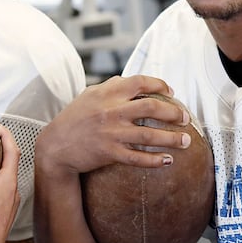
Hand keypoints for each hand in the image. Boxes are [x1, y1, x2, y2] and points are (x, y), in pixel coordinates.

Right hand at [36, 75, 191, 176]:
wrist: (55, 146)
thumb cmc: (74, 118)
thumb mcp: (89, 95)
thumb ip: (111, 87)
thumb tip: (133, 81)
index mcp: (107, 93)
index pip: (140, 82)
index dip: (160, 85)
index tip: (171, 92)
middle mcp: (111, 111)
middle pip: (151, 107)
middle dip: (174, 113)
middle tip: (185, 118)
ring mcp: (111, 133)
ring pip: (149, 136)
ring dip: (172, 139)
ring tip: (186, 141)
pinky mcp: (109, 153)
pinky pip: (138, 158)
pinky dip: (155, 160)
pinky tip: (168, 160)